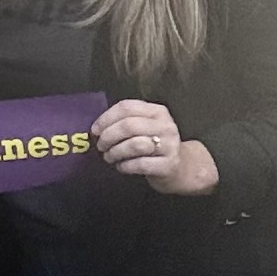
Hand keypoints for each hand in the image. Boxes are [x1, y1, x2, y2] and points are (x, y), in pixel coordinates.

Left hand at [92, 97, 218, 194]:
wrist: (181, 168)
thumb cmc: (155, 145)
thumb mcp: (145, 127)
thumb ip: (125, 122)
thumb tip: (97, 128)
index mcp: (157, 111)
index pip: (126, 107)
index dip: (106, 118)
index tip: (95, 130)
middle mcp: (166, 126)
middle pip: (128, 126)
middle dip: (108, 136)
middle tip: (100, 146)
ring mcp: (170, 145)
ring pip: (134, 145)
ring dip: (115, 152)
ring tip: (108, 157)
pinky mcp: (168, 165)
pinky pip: (140, 164)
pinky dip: (124, 166)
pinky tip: (121, 166)